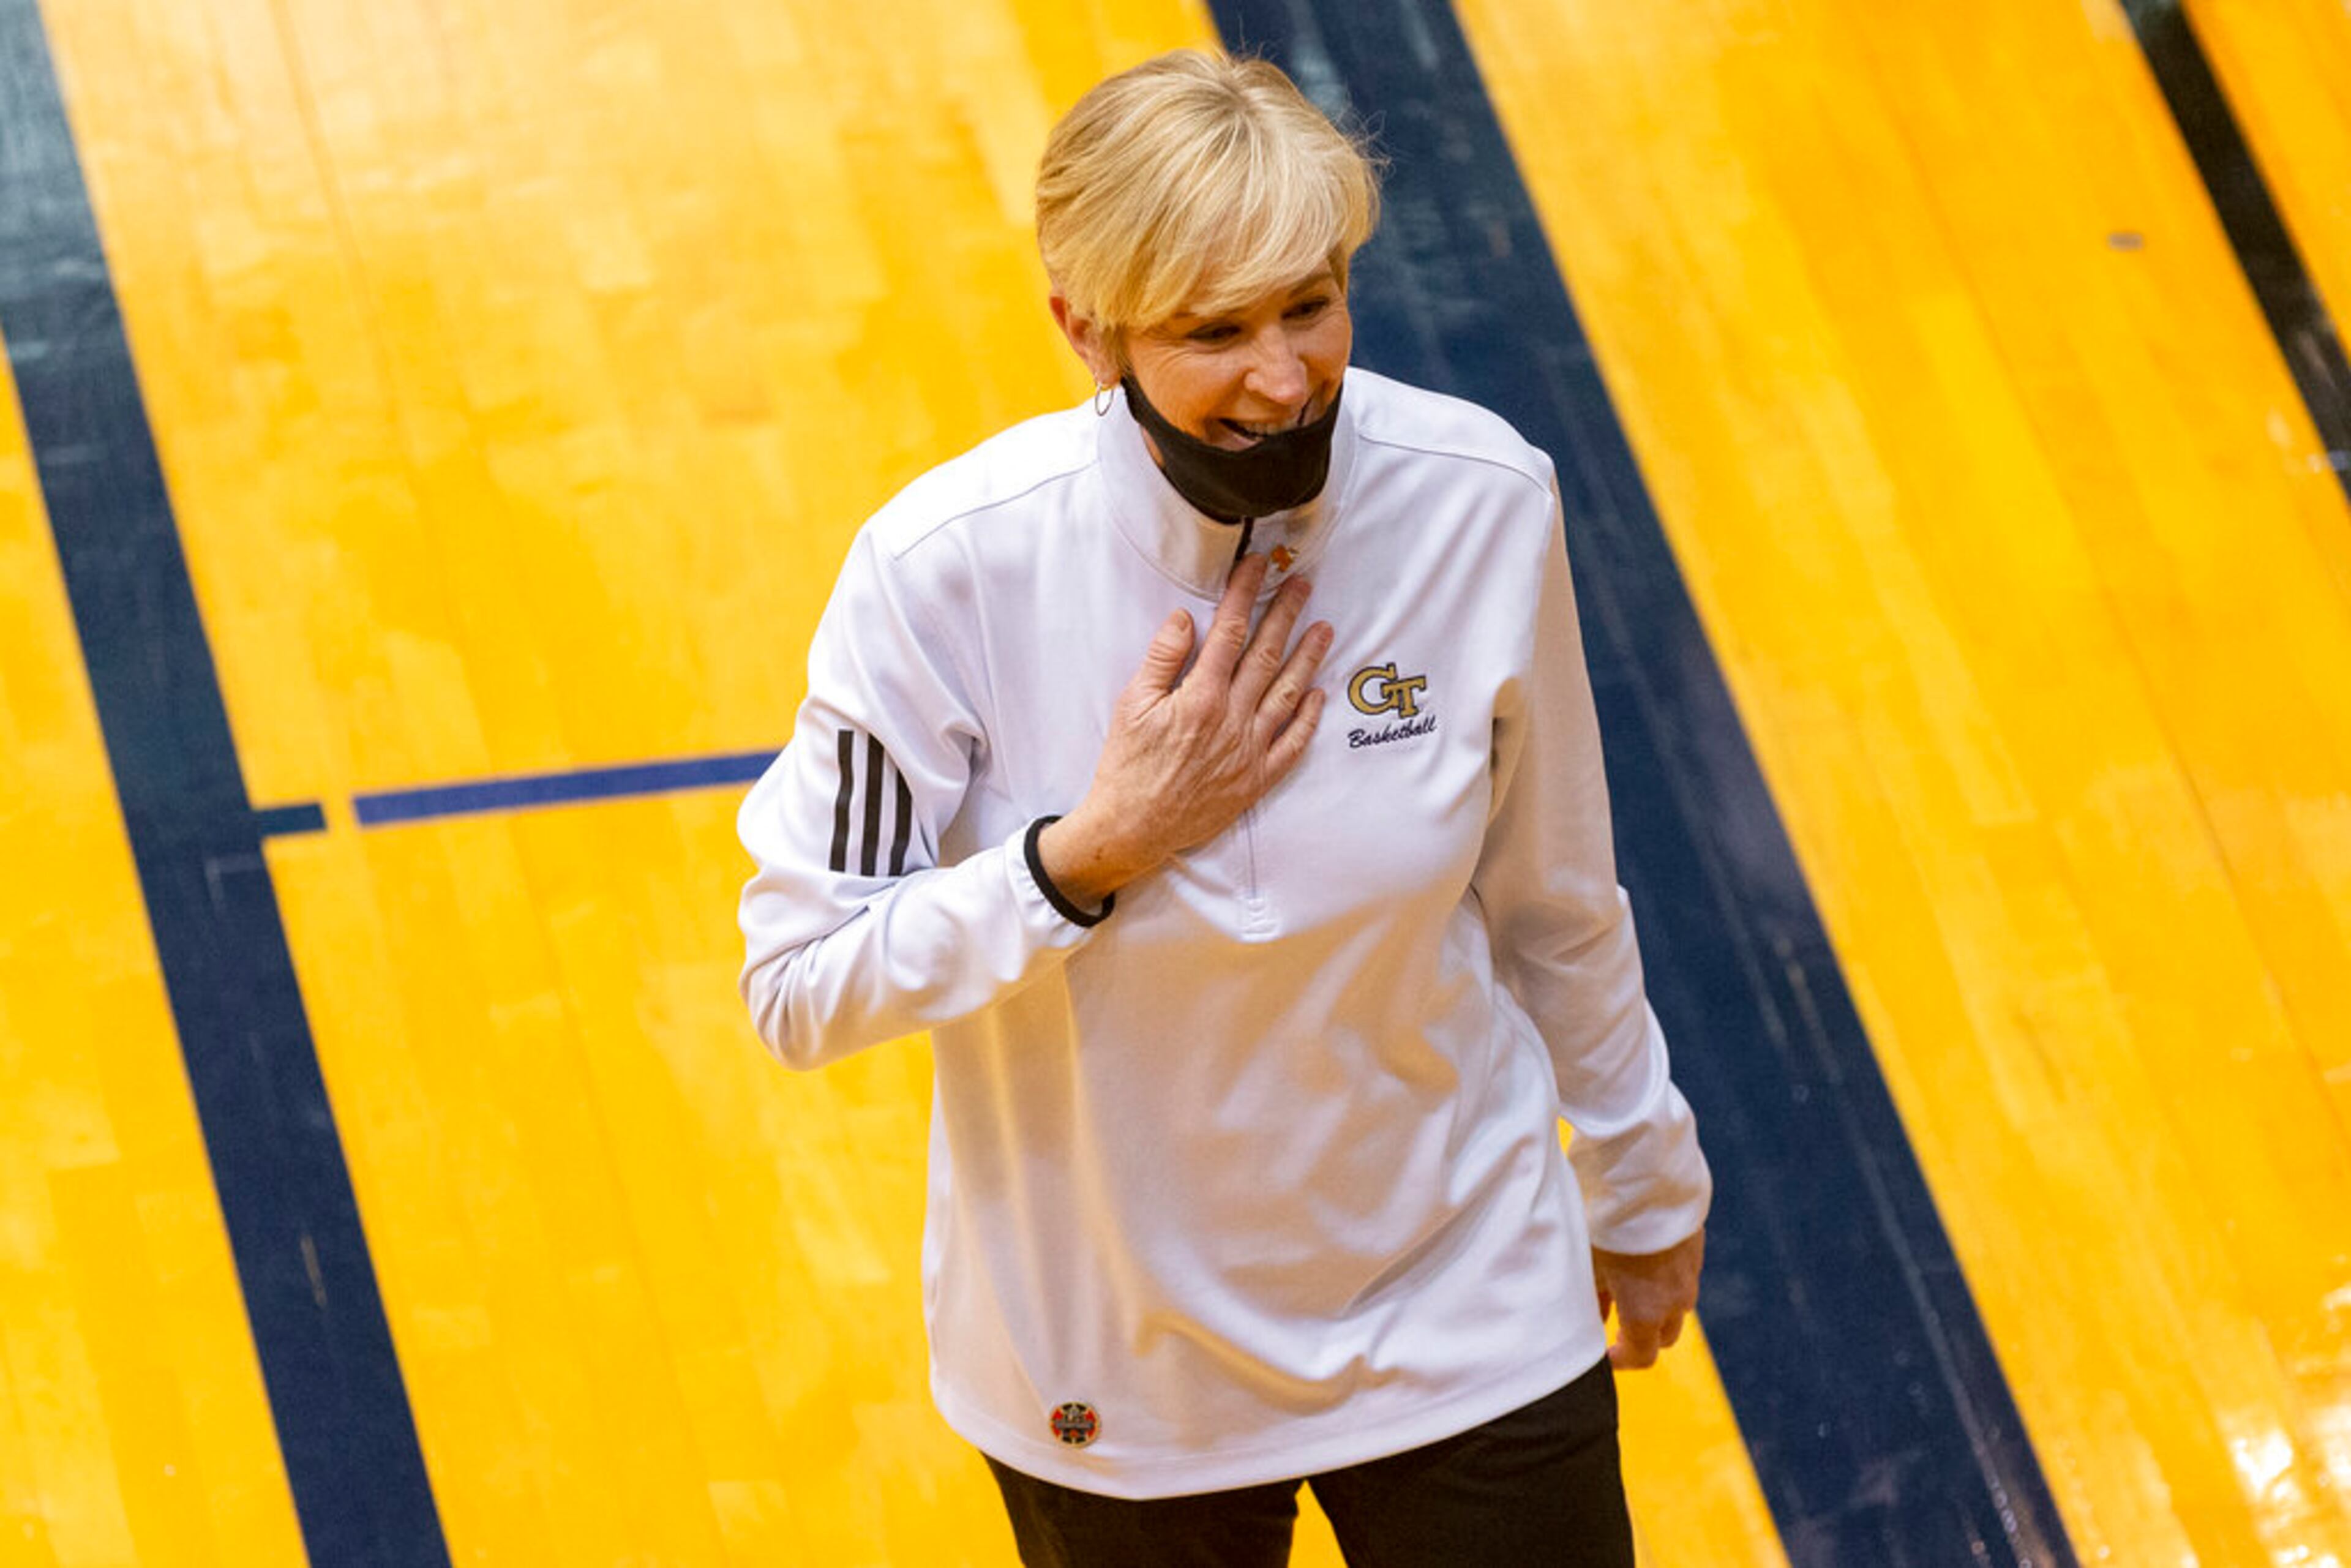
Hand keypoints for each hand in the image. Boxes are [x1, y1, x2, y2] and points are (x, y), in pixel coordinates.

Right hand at [1040, 554, 1331, 904]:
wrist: (1133, 826)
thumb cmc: (1127, 765)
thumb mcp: (1130, 705)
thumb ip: (1161, 658)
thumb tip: (1186, 619)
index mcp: (1199, 696)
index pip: (1230, 632)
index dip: (1246, 594)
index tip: (1258, 567)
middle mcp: (1232, 718)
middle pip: (1266, 655)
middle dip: (1286, 615)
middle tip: (1302, 585)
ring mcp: (1249, 749)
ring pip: (1287, 693)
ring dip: (1307, 658)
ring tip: (1324, 629)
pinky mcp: (1257, 778)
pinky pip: (1293, 744)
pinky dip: (1308, 718)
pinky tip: (1318, 694)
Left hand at [1592, 1228, 1704, 1369]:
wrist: (1643, 1174)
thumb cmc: (1606, 1222)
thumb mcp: (1588, 1264)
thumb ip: (1594, 1298)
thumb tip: (1596, 1317)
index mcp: (1647, 1311)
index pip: (1642, 1356)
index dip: (1621, 1360)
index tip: (1604, 1355)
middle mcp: (1675, 1299)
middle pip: (1663, 1335)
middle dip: (1641, 1336)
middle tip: (1613, 1323)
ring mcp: (1690, 1273)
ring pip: (1675, 1305)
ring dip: (1655, 1306)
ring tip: (1625, 1287)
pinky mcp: (1694, 1247)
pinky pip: (1682, 1276)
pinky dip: (1664, 1281)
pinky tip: (1641, 1260)